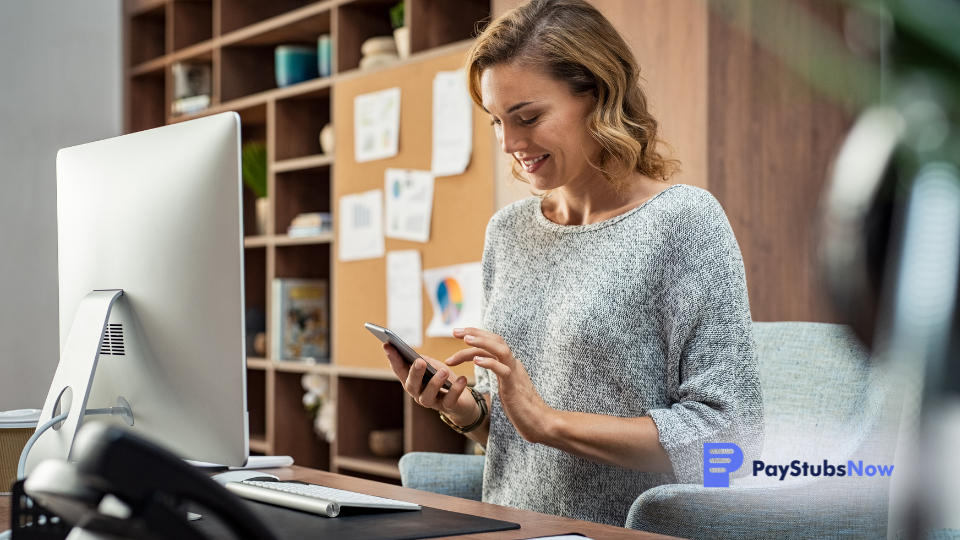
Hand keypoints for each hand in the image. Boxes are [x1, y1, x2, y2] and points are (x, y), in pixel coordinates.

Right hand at [382, 343, 479, 426]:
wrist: (463, 403)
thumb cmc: (445, 381)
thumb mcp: (434, 367)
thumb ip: (424, 361)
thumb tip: (415, 355)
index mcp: (412, 382)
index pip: (399, 370)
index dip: (392, 358)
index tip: (387, 344)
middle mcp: (418, 394)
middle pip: (411, 385)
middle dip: (414, 373)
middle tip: (419, 361)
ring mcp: (432, 402)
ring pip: (427, 396)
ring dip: (434, 383)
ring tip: (443, 371)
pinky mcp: (448, 407)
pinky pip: (450, 400)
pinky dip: (456, 389)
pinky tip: (462, 379)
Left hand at [446, 328, 553, 442]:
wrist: (539, 422)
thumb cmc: (521, 407)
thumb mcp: (507, 385)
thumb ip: (499, 374)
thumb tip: (489, 366)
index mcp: (509, 364)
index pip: (492, 343)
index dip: (475, 337)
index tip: (458, 334)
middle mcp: (513, 364)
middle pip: (496, 340)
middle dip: (474, 333)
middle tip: (455, 331)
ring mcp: (515, 373)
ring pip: (501, 350)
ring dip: (483, 342)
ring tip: (466, 339)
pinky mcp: (514, 386)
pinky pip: (503, 370)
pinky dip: (489, 363)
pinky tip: (476, 361)